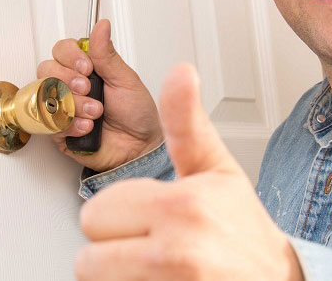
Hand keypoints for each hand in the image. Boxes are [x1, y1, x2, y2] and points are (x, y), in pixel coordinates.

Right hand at [37, 19, 163, 171]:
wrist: (140, 147)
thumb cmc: (136, 113)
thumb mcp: (125, 79)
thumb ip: (107, 54)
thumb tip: (102, 25)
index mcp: (85, 69)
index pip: (60, 50)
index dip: (69, 56)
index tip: (88, 67)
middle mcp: (70, 85)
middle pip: (46, 70)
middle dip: (68, 80)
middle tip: (89, 89)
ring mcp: (62, 107)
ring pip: (46, 95)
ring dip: (73, 103)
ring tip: (96, 112)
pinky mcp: (59, 130)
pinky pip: (49, 122)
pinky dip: (70, 123)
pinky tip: (88, 127)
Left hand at [74, 64, 303, 280]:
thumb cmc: (243, 229)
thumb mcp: (217, 169)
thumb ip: (187, 123)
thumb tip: (180, 71)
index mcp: (180, 207)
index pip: (95, 213)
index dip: (119, 215)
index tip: (151, 217)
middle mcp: (174, 252)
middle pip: (88, 256)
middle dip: (113, 250)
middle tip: (153, 245)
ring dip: (118, 275)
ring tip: (156, 265)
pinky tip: (162, 280)